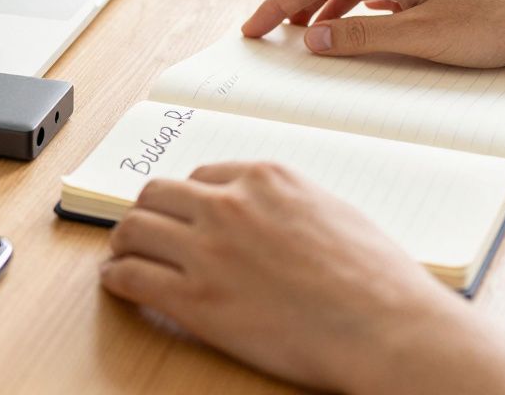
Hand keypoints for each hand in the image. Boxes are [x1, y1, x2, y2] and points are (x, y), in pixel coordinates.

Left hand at [99, 162, 504, 393]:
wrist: (387, 329)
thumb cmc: (377, 279)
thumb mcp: (333, 210)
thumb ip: (286, 203)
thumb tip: (264, 210)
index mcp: (265, 178)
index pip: (200, 176)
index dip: (186, 199)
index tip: (180, 214)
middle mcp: (228, 205)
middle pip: (157, 194)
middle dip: (149, 213)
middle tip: (144, 231)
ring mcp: (208, 250)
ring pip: (134, 229)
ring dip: (125, 242)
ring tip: (125, 256)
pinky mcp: (195, 299)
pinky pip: (131, 277)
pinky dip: (117, 279)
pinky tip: (119, 284)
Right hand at [241, 0, 504, 67]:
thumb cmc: (490, 25)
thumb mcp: (420, 38)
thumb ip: (361, 37)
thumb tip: (313, 40)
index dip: (278, 4)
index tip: (253, 28)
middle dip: (292, 3)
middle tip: (267, 32)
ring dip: (320, 10)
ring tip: (301, 38)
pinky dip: (348, 12)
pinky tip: (346, 30)